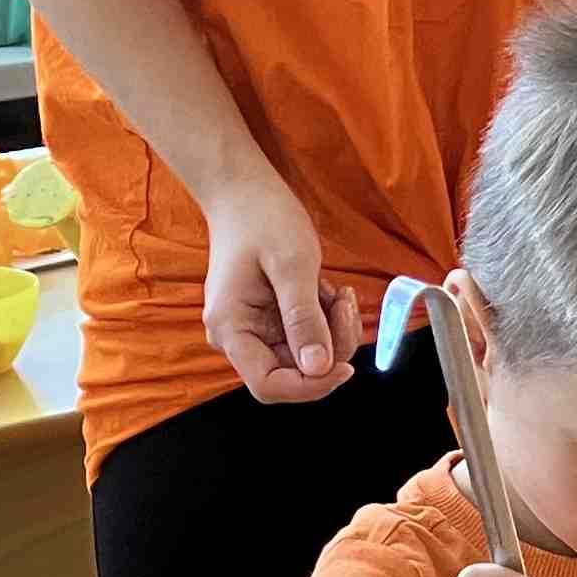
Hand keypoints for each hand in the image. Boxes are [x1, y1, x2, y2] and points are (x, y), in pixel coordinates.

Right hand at [201, 171, 358, 403]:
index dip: (310, 385)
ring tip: (336, 290)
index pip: (269, 385)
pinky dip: (327, 318)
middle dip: (330, 345)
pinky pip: (309, 337)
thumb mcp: (292, 266)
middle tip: (345, 304)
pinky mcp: (271, 321)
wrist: (246, 191)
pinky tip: (326, 288)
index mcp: (231, 328)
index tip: (344, 365)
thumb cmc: (261, 218)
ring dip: (333, 329)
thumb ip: (304, 319)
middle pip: (295, 372)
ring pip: (308, 356)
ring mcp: (255, 329)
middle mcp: (238, 336)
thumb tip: (317, 368)